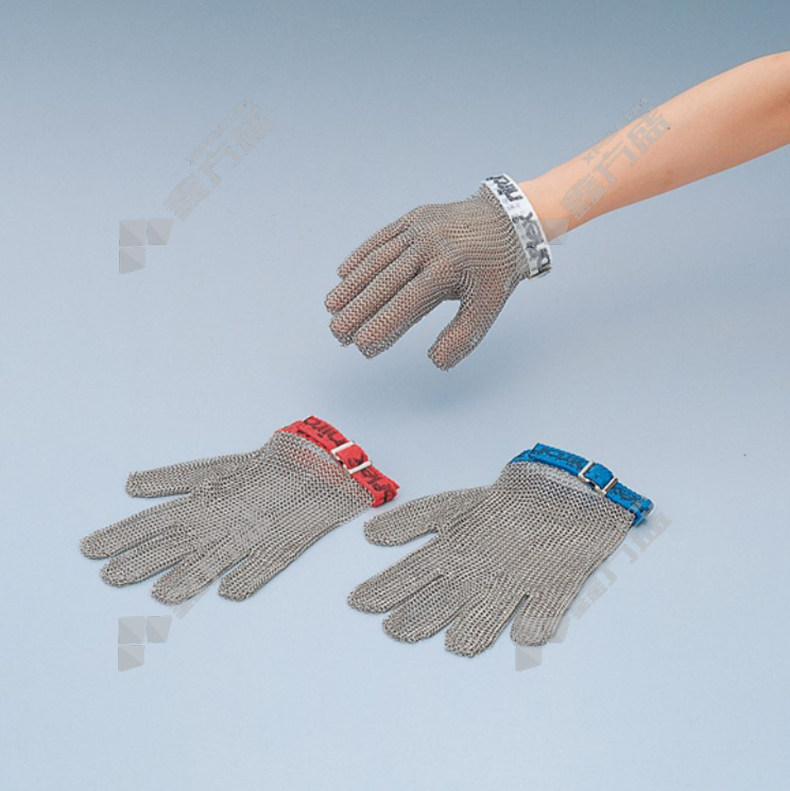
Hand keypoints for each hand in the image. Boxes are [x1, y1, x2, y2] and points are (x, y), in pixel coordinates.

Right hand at [325, 176, 551, 369]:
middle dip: (358, 308)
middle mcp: (430, 244)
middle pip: (385, 281)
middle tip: (337, 332)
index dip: (384, 323)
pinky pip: (381, 239)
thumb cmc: (496, 271)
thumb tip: (435, 361)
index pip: (409, 300)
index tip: (362, 344)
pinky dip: (360, 256)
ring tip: (331, 308)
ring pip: (377, 259)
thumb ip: (462, 336)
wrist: (510, 221)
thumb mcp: (488, 306)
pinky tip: (342, 274)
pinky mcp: (413, 218)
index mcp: (450, 268)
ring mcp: (419, 228)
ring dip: (352, 284)